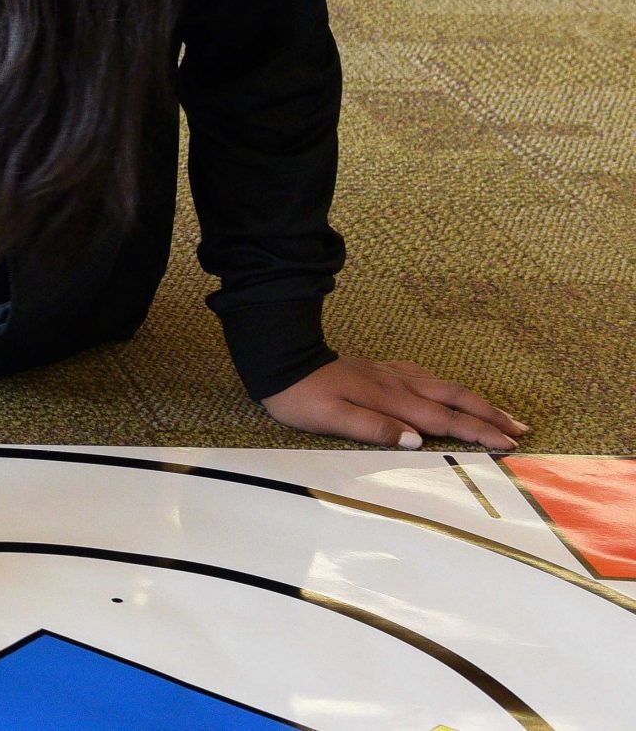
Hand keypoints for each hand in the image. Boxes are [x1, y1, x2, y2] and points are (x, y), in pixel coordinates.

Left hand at [261, 355, 525, 449]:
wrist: (280, 358)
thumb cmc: (301, 395)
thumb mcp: (330, 418)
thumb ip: (374, 428)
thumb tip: (417, 439)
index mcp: (390, 399)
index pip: (445, 420)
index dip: (479, 432)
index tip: (510, 444)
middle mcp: (397, 384)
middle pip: (454, 399)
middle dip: (490, 415)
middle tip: (522, 429)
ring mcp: (390, 374)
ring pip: (444, 386)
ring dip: (475, 401)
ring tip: (500, 414)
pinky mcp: (380, 370)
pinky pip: (427, 378)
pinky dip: (449, 389)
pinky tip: (448, 390)